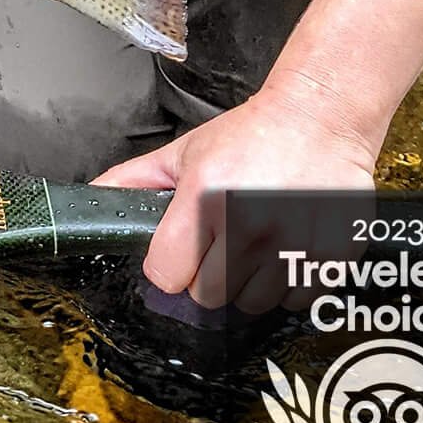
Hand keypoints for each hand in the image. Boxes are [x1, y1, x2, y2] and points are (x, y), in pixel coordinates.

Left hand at [93, 91, 378, 310]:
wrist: (318, 120)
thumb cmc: (251, 135)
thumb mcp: (185, 150)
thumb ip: (136, 180)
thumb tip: (94, 197)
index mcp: (204, 198)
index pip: (166, 273)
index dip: (168, 265)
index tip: (177, 253)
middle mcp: (246, 225)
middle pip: (207, 295)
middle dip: (207, 275)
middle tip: (219, 244)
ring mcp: (289, 245)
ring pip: (251, 303)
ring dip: (249, 282)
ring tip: (254, 242)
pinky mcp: (327, 257)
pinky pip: (293, 300)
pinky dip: (287, 283)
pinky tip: (284, 248)